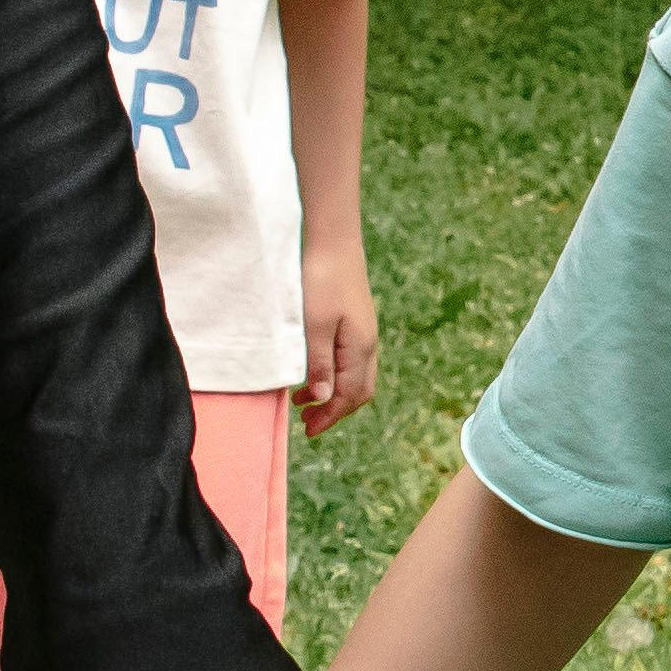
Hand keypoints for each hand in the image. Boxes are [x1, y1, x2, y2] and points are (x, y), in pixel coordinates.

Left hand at [296, 236, 379, 437]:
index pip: (350, 396)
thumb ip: (319, 364)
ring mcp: (363, 331)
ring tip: (304, 400)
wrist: (332, 239)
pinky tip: (314, 370)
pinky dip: (334, 375)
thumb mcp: (314, 325)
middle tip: (308, 423)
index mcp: (359, 348)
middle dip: (335, 411)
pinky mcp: (355, 321)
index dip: (331, 416)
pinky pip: (350, 360)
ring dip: (333, 393)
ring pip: (355, 376)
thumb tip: (325, 400)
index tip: (309, 431)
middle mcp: (367, 343)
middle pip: (359, 390)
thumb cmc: (320, 280)